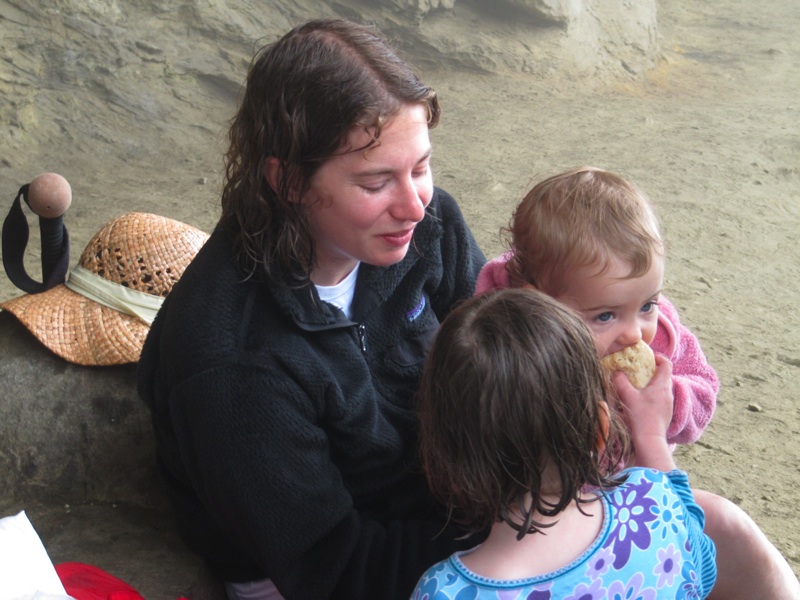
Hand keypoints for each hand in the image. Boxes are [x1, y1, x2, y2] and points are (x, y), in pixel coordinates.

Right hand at [612, 353, 675, 470]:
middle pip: (664, 376)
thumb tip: (616, 372)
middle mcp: (668, 393)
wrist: (649, 440)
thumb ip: (620, 381)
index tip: (648, 357)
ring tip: (637, 387)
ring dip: (651, 385)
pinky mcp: (665, 414)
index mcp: (662, 385)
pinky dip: (651, 396)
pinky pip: (660, 399)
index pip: (667, 364)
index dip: (659, 358)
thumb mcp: (627, 396)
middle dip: (651, 371)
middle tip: (637, 371)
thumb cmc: (640, 416)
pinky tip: (640, 403)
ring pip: (661, 388)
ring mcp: (668, 405)